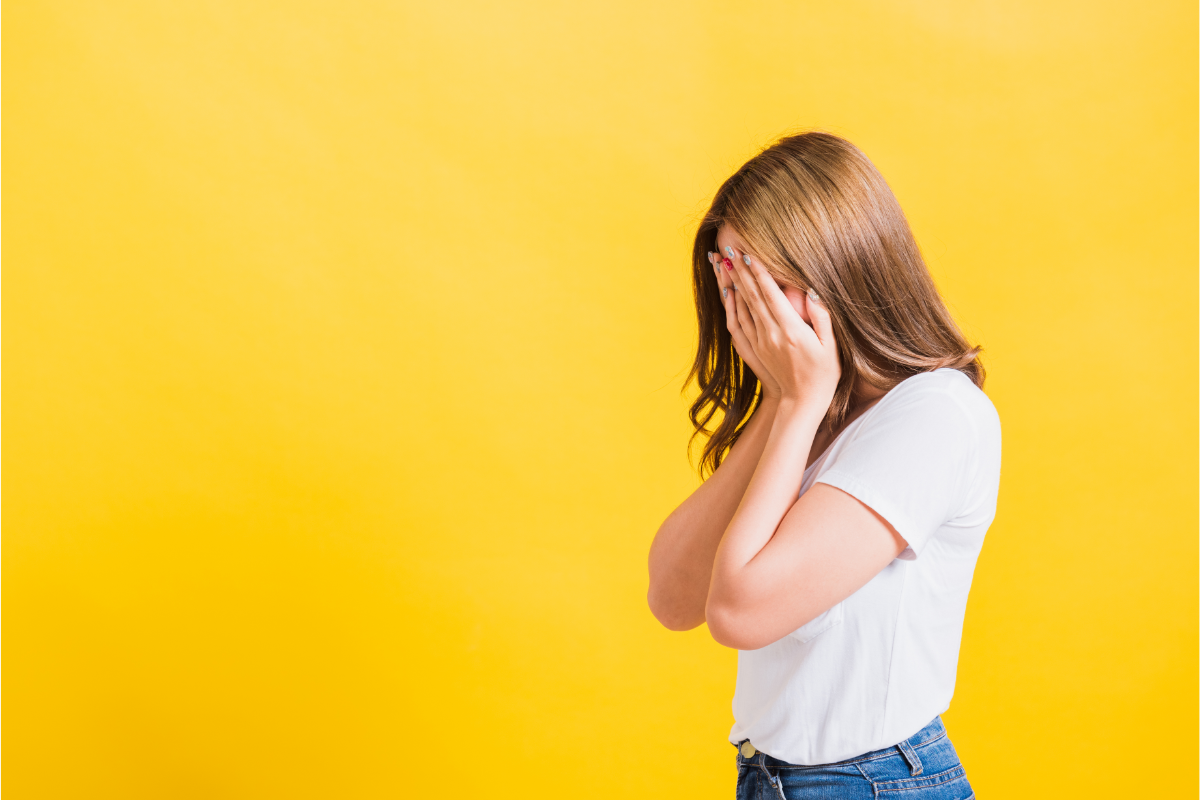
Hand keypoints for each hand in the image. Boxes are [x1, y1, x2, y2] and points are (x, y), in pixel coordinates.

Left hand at [723, 249, 840, 414]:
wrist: (801, 403)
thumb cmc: (823, 374)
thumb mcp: (831, 347)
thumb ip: (822, 318)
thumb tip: (812, 292)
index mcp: (791, 331)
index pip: (771, 294)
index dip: (759, 272)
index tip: (749, 253)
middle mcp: (771, 334)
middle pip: (752, 296)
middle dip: (740, 270)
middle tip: (729, 249)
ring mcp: (759, 342)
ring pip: (741, 307)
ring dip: (732, 283)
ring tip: (722, 263)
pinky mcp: (753, 350)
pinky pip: (737, 323)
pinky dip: (731, 306)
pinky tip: (728, 292)